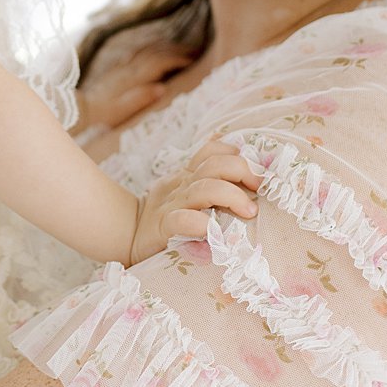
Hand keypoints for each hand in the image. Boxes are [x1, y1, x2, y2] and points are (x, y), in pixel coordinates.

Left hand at [74, 41, 193, 135]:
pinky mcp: (119, 69)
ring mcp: (124, 67)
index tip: (193, 60)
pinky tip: (155, 49)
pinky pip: (139, 53)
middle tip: (194, 51)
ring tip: (181, 48)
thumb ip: (142, 98)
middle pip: (156, 53)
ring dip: (166, 47)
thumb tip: (162, 88)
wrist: (84, 107)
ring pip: (148, 50)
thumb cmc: (105, 113)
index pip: (160, 63)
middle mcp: (131, 68)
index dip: (177, 60)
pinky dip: (152, 48)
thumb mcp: (124, 109)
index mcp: (135, 78)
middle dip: (176, 50)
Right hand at [128, 140, 260, 263]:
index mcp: (188, 176)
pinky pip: (183, 220)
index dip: (236, 154)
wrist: (127, 235)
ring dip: (232, 196)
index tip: (257, 173)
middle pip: (215, 165)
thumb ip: (210, 186)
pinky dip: (201, 223)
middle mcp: (183, 186)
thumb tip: (246, 181)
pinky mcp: (164, 228)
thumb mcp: (185, 195)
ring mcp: (173, 205)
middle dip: (242, 170)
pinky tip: (213, 231)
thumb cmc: (166, 219)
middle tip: (260, 188)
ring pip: (205, 188)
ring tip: (249, 212)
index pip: (212, 151)